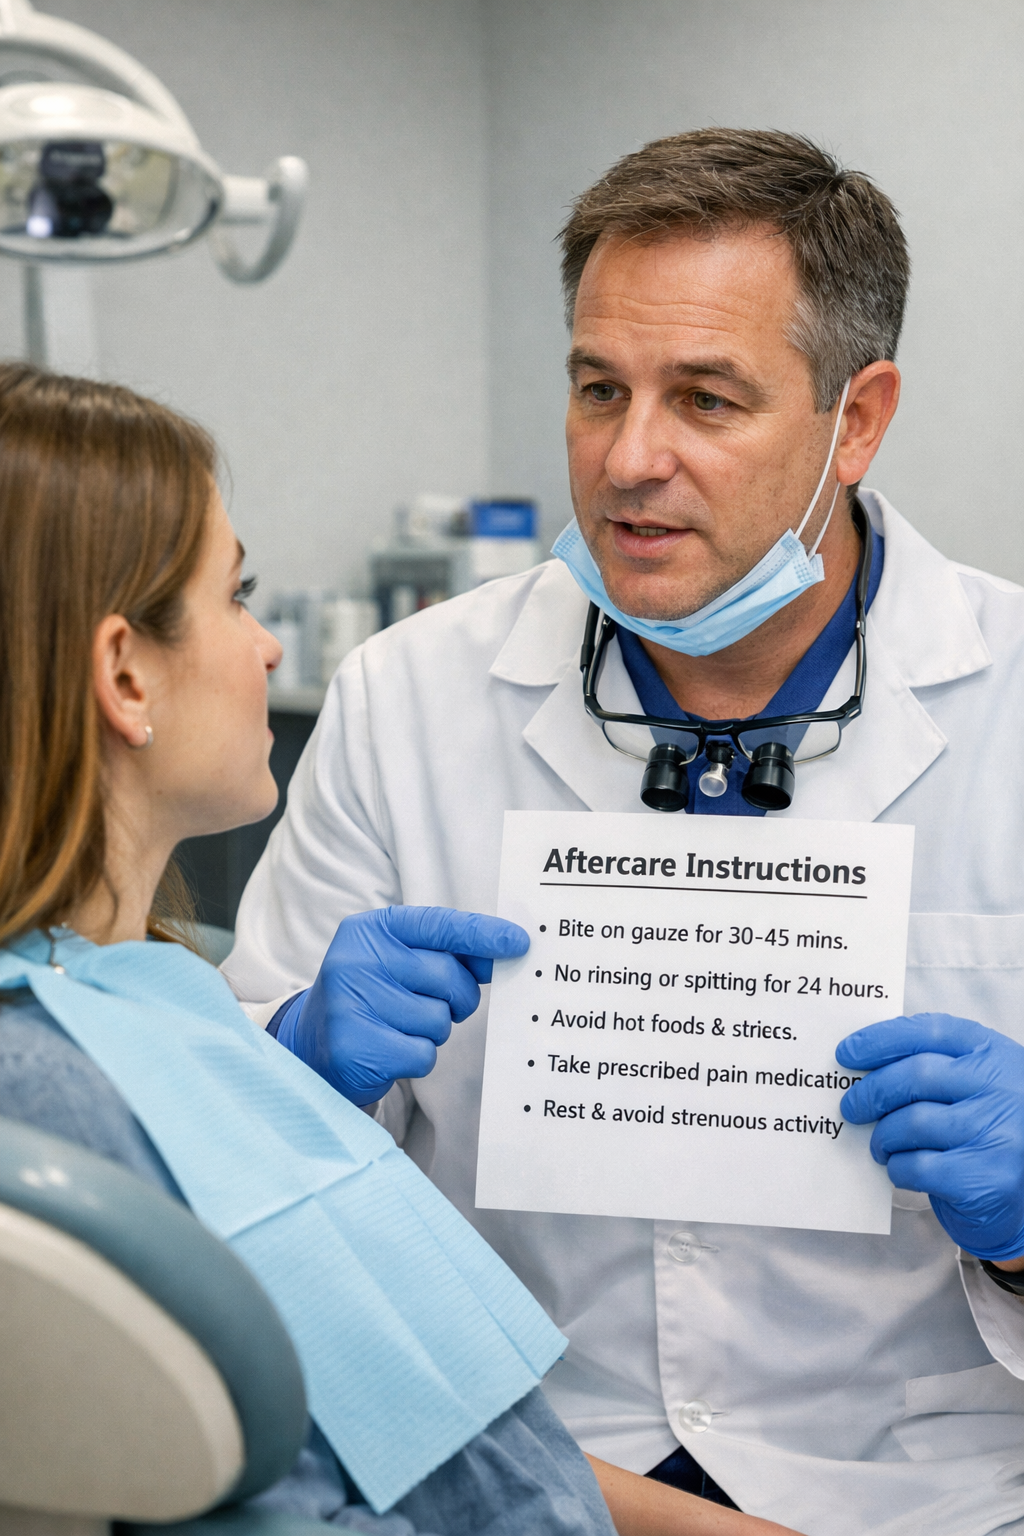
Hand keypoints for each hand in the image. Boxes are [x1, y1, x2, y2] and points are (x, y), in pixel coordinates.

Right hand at [277, 905, 528, 1106]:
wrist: (311, 1046)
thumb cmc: (371, 998)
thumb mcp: (397, 961)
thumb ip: (443, 952)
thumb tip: (503, 950)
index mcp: (370, 929)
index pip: (438, 924)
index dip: (481, 934)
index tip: (518, 942)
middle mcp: (357, 960)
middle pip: (448, 976)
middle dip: (458, 997)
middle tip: (436, 1005)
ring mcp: (351, 1004)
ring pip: (439, 1020)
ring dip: (431, 1031)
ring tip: (398, 1028)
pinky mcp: (355, 1048)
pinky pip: (423, 1054)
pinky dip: (417, 1057)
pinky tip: (389, 1050)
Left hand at [837, 1013, 1023, 1261]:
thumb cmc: (990, 1129)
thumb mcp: (976, 1083)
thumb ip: (935, 1066)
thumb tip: (864, 1064)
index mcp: (992, 1054)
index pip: (928, 1031)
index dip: (881, 1039)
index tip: (847, 1053)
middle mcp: (999, 1088)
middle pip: (915, 1075)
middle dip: (871, 1092)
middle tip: (852, 1106)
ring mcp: (994, 1133)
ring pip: (911, 1122)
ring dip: (883, 1136)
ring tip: (880, 1145)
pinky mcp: (984, 1178)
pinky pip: (919, 1166)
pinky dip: (899, 1168)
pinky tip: (902, 1169)